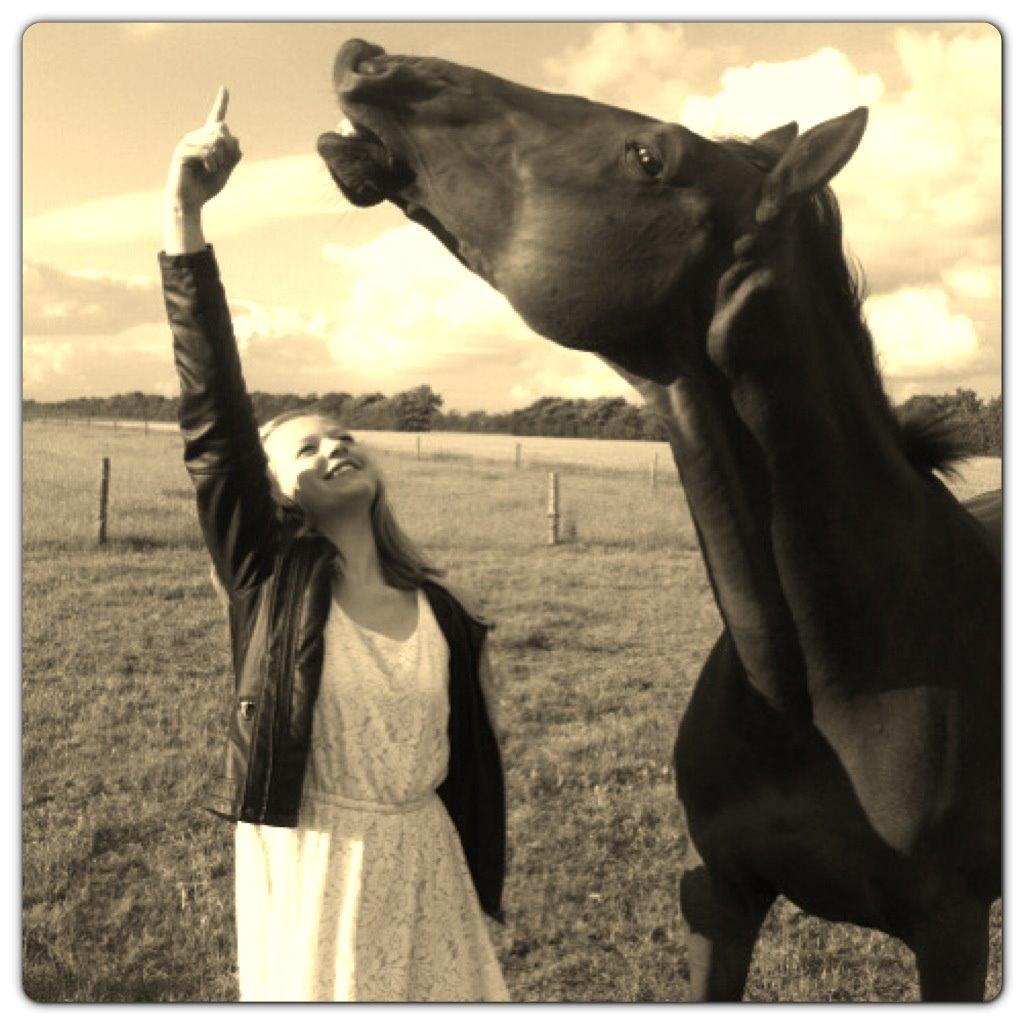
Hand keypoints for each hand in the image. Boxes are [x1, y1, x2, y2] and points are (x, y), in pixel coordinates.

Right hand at [164, 87, 241, 213]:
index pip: (215, 118)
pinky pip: (206, 152)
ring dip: (221, 159)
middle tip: (223, 165)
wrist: (190, 201)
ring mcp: (188, 143)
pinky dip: (212, 164)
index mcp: (207, 140)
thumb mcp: (226, 170)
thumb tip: (234, 137)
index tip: (225, 88)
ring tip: (211, 169)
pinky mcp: (182, 152)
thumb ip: (233, 155)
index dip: (221, 103)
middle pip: (222, 128)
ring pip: (216, 140)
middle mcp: (196, 136)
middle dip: (229, 148)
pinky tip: (206, 170)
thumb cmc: (206, 186)